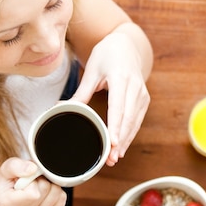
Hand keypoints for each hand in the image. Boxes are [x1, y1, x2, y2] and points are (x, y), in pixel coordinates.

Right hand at [0, 158, 66, 205]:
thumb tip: (33, 169)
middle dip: (41, 180)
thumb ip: (16, 166)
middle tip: (31, 182)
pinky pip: (62, 199)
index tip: (25, 179)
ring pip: (56, 192)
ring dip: (49, 185)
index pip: (33, 192)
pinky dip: (56, 193)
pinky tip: (43, 194)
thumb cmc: (8, 183)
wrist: (11, 200)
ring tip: (37, 187)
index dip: (32, 180)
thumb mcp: (6, 169)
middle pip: (46, 189)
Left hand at [71, 29, 149, 165]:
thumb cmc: (107, 55)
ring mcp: (142, 94)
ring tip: (114, 158)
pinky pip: (137, 121)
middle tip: (111, 159)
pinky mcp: (144, 100)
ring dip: (126, 142)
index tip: (113, 143)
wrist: (127, 45)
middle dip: (120, 141)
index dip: (117, 126)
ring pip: (134, 123)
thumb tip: (61, 108)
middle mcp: (135, 87)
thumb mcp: (92, 70)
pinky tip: (122, 148)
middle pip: (128, 119)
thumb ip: (81, 93)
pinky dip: (130, 135)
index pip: (119, 107)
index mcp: (121, 78)